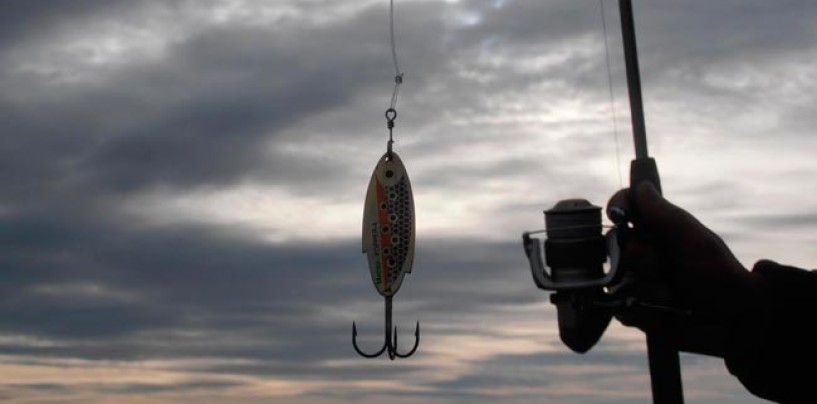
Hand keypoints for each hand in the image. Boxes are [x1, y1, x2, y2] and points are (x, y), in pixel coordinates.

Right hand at [606, 182, 763, 355]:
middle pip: (617, 243)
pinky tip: (664, 312)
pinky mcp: (636, 310)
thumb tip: (642, 185)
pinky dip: (642, 309)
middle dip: (642, 257)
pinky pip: (620, 306)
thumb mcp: (695, 240)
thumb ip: (665, 214)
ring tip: (673, 296)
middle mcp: (645, 252)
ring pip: (617, 276)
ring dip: (647, 287)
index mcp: (660, 230)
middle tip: (667, 268)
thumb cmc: (721, 275)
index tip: (617, 212)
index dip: (618, 205)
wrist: (735, 322)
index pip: (627, 207)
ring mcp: (638, 281)